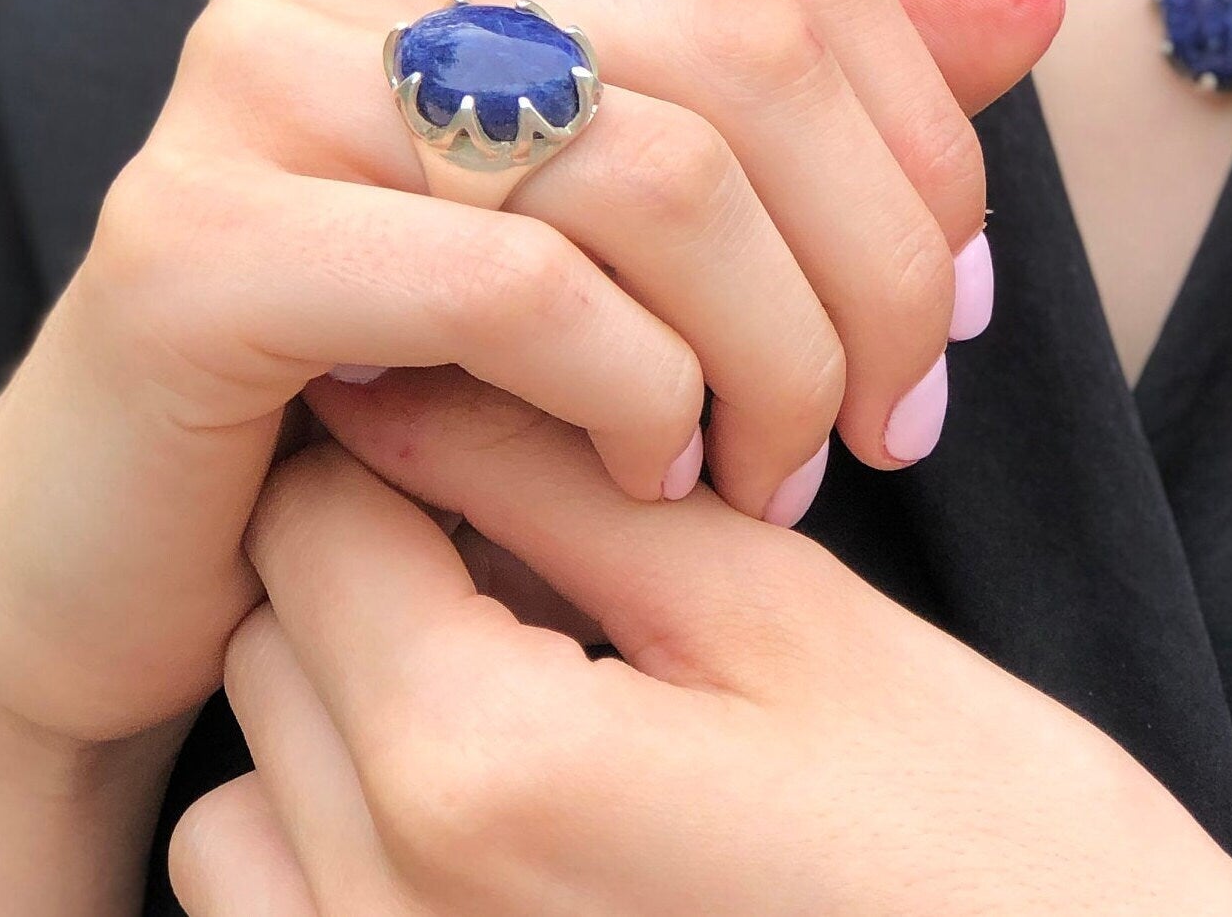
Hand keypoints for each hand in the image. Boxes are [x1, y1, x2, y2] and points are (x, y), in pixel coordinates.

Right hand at [0, 0, 1059, 762]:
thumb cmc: (414, 342)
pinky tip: (648, 478)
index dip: (923, 141)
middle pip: (752, 49)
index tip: (949, 308)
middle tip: (889, 421)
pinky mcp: (185, 228)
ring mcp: (241, 55)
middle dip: (872, 267)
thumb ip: (813, 80)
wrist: (132, 520)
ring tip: (776, 468)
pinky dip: (640, 404)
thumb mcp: (634, 190)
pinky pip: (521, 292)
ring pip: (659, 172)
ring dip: (772, 358)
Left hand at [168, 370, 1231, 916]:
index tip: (505, 420)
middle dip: (378, 567)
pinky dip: (346, 856)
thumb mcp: (786, 623)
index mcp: (478, 774)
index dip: (402, 431)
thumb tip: (400, 374)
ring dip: (347, 718)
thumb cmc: (987, 847)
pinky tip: (509, 827)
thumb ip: (564, 490)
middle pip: (270, 644)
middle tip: (550, 555)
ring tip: (533, 697)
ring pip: (244, 802)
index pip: (316, 514)